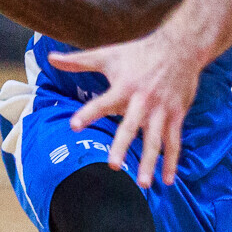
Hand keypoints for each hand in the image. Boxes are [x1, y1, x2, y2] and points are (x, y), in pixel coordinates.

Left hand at [51, 31, 208, 186]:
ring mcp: (161, 110)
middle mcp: (143, 100)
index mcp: (124, 87)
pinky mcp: (176, 115)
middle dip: (122, 146)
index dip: (89, 113)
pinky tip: (167, 180)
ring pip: (156, 140)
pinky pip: (174, 142)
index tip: (74, 126)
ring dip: (151, 162)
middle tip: (113, 166)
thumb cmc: (139, 52)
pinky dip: (172, 162)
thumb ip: (79, 61)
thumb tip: (50, 58)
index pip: (103, 102)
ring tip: (144, 184)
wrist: (180, 47)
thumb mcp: (108, 55)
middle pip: (131, 127)